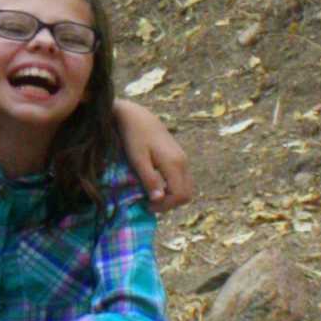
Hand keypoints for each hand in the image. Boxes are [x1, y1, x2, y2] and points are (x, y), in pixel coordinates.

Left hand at [114, 98, 193, 212]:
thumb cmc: (134, 136)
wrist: (136, 115)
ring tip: (152, 194)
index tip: (147, 205)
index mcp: (174, 163)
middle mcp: (183, 162)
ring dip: (172, 196)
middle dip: (171, 204)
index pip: (180, 195)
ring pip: (186, 186)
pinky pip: (182, 178)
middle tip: (150, 203)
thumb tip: (159, 199)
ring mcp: (182, 158)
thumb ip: (149, 179)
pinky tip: (156, 184)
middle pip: (187, 194)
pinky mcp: (178, 156)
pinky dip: (173, 187)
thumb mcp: (137, 159)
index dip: (165, 206)